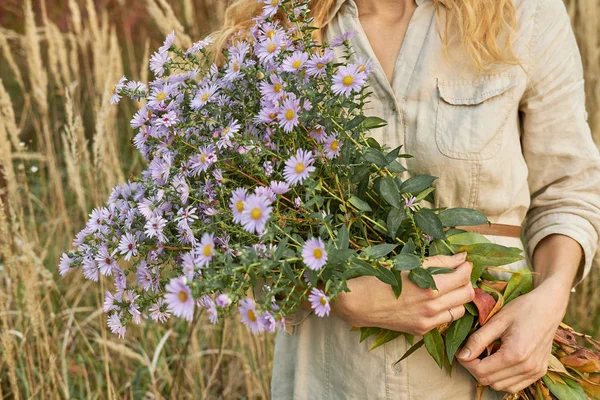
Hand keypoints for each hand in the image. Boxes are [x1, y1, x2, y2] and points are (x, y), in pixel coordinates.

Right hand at [333, 252, 474, 335]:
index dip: (466, 266)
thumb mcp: (408, 264)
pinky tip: (435, 300)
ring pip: (461, 308)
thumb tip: (461, 257)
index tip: (462, 261)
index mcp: (429, 286)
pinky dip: (446, 309)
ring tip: (448, 287)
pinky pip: (445, 319)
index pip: (462, 276)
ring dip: (459, 296)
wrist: (358, 303)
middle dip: (466, 280)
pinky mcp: (422, 330)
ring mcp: (428, 321)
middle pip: (467, 293)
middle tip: (457, 273)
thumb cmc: (379, 278)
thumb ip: (438, 262)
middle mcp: (432, 306)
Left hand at [456, 277, 569, 393]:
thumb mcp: (497, 321)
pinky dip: (502, 379)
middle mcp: (527, 367)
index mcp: (515, 354)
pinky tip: (498, 363)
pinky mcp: (539, 373)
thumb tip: (462, 356)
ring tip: (484, 356)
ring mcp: (535, 372)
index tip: (462, 352)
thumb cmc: (522, 309)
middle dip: (475, 369)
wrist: (549, 307)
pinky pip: (514, 386)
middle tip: (470, 353)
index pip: (481, 371)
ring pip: (501, 387)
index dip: (467, 363)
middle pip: (490, 381)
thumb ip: (478, 340)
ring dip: (488, 375)